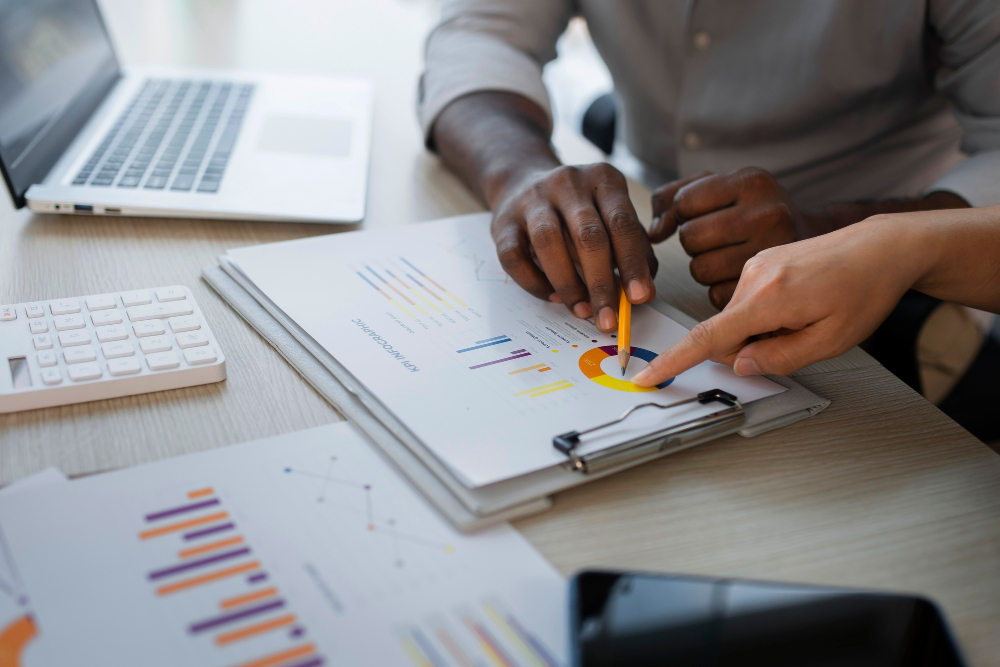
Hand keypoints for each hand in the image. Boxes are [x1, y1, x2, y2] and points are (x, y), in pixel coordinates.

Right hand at [491, 163, 657, 331]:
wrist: (524, 181)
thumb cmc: (579, 209)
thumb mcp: (611, 215)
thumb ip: (633, 248)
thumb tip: (644, 291)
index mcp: (603, 179)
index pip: (622, 223)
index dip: (632, 264)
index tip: (639, 298)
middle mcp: (568, 183)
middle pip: (588, 236)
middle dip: (601, 283)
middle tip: (609, 319)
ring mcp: (532, 199)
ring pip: (549, 243)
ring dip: (569, 285)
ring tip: (582, 312)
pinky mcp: (503, 221)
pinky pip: (514, 257)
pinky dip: (534, 282)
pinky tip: (553, 297)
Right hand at [632, 217, 923, 385]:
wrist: (882, 246)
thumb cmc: (864, 291)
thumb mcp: (831, 341)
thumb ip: (781, 358)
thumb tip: (741, 365)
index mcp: (768, 299)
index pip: (708, 337)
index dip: (675, 360)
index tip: (648, 375)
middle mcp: (753, 277)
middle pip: (726, 333)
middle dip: (750, 348)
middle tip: (799, 338)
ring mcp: (755, 266)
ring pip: (737, 319)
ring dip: (761, 330)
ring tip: (806, 316)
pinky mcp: (759, 261)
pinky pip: (747, 302)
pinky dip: (764, 314)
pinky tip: (800, 303)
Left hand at [649, 167, 804, 308]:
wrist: (811, 236)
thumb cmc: (755, 209)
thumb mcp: (720, 186)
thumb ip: (674, 197)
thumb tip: (654, 232)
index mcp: (752, 182)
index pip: (684, 202)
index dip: (682, 212)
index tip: (700, 214)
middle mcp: (767, 213)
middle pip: (690, 237)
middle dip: (692, 241)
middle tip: (714, 238)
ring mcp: (772, 253)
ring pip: (700, 269)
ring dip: (703, 265)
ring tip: (726, 254)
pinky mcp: (770, 288)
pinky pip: (716, 295)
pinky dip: (718, 288)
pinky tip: (736, 274)